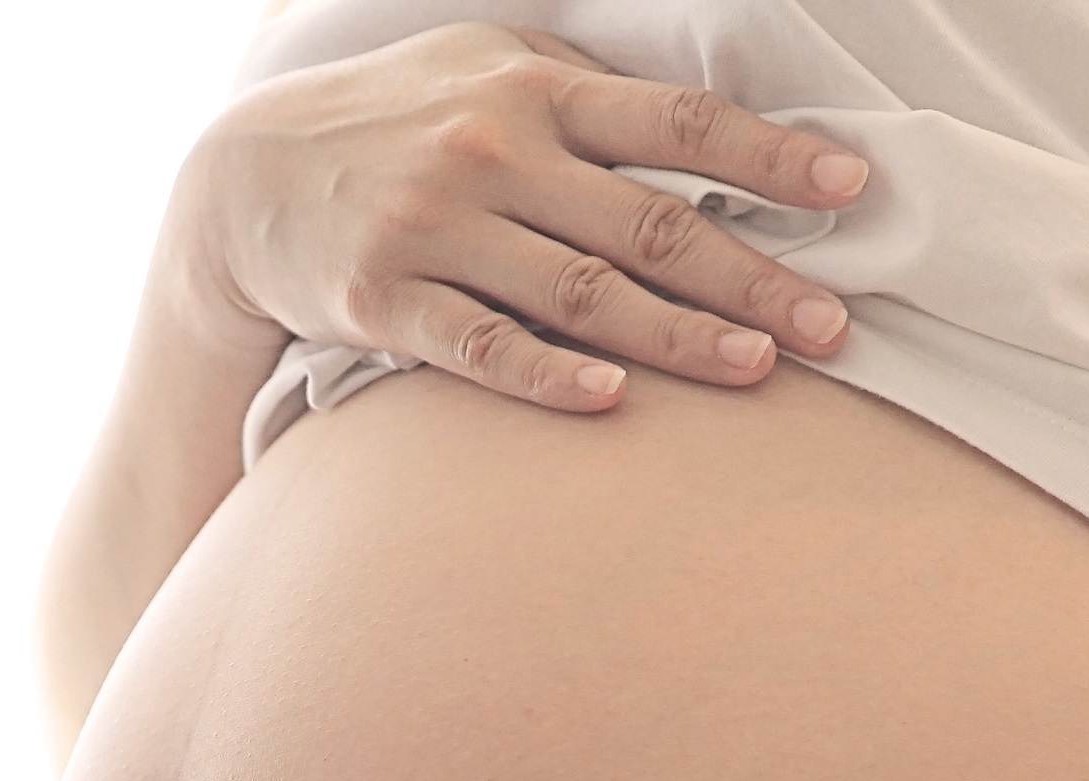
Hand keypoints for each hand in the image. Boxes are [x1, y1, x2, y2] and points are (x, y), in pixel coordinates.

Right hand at [174, 22, 867, 411]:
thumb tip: (712, 140)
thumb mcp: (483, 70)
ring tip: (759, 370)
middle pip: (646, 222)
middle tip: (832, 325)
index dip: (768, 157)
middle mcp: (490, 151)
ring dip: (676, 335)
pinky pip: (476, 345)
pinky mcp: (380, 300)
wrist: (239, 182)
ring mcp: (433, 228)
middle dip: (750, 276)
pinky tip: (611, 401)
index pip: (676, 121)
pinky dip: (544, 374)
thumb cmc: (394, 124)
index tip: (849, 191)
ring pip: (578, 290)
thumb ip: (585, 99)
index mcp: (533, 88)